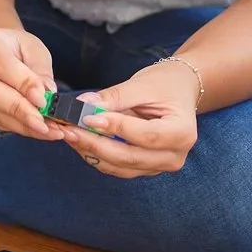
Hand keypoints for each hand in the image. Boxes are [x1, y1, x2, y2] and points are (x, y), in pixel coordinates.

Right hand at [0, 25, 61, 140]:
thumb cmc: (15, 47)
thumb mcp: (32, 48)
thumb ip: (40, 70)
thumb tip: (47, 94)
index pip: (1, 65)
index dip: (22, 84)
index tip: (43, 100)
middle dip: (20, 110)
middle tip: (45, 123)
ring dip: (22, 124)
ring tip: (49, 131)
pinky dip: (18, 128)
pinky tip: (38, 132)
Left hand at [75, 59, 200, 177]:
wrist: (180, 90)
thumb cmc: (166, 83)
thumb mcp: (143, 84)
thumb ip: (114, 97)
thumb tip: (83, 105)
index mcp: (182, 133)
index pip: (145, 136)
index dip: (115, 129)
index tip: (87, 118)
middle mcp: (175, 156)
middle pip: (130, 157)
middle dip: (95, 144)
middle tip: (69, 130)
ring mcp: (161, 166)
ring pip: (120, 167)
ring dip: (92, 152)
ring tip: (70, 134)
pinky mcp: (146, 168)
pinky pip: (118, 167)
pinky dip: (97, 155)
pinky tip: (80, 140)